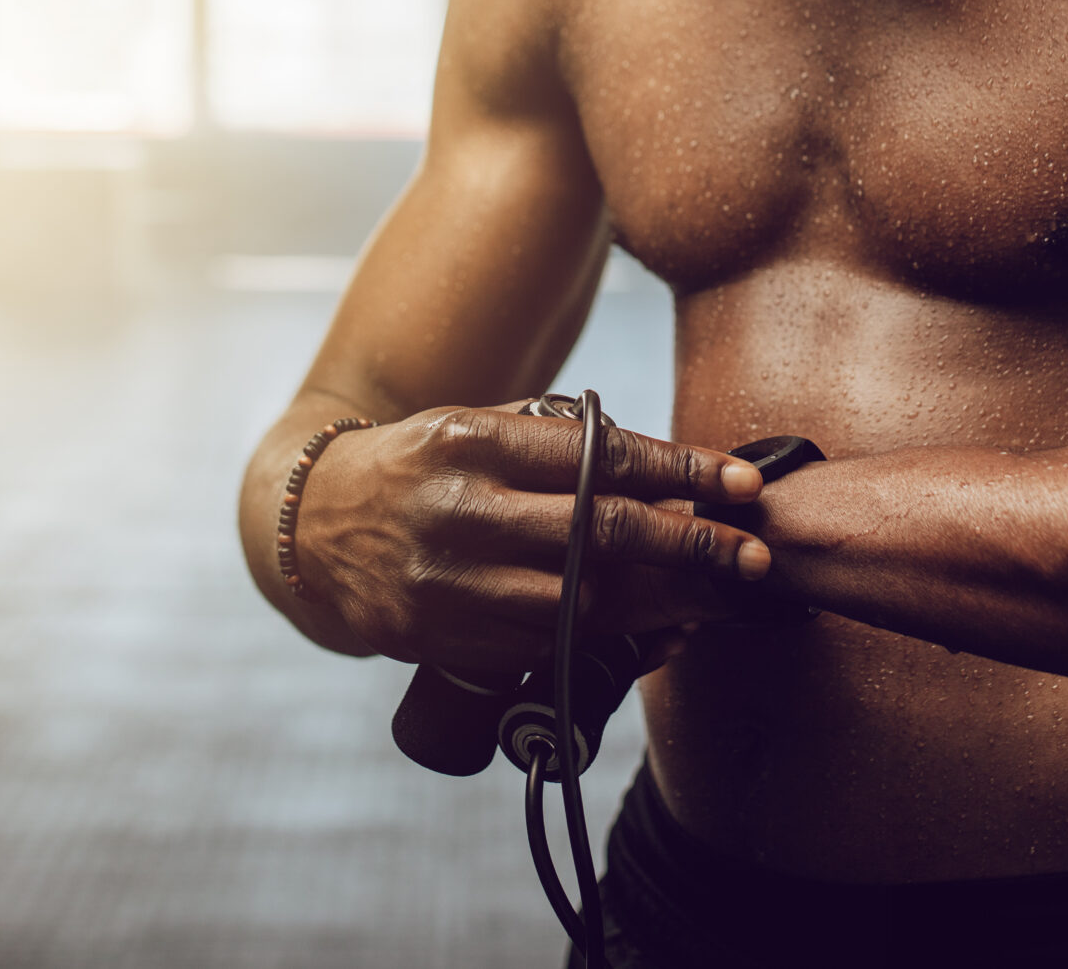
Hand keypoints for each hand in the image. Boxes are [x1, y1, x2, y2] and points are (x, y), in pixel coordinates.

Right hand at [290, 402, 767, 670]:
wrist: (311, 525)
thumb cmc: (417, 466)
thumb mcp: (470, 426)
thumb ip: (553, 443)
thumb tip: (658, 467)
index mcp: (471, 441)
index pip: (598, 455)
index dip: (680, 472)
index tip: (742, 484)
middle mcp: (459, 510)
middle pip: (599, 533)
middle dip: (691, 545)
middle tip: (755, 556)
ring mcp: (448, 581)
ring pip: (578, 600)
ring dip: (654, 601)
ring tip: (709, 596)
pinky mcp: (441, 637)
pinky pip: (543, 642)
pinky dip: (602, 636)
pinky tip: (645, 627)